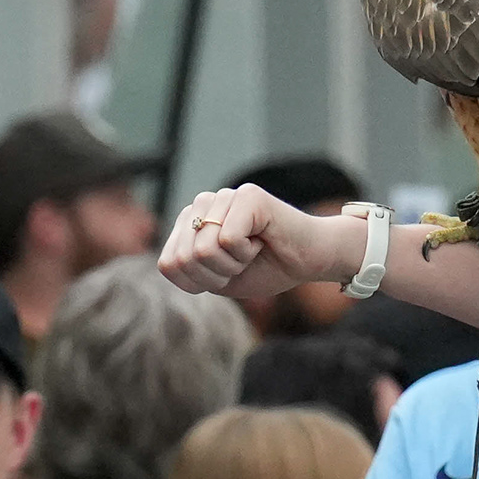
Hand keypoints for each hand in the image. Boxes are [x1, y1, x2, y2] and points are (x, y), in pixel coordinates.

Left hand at [161, 185, 357, 302]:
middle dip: (215, 275)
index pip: (168, 264)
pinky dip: (247, 253)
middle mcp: (203, 204)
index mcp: (189, 222)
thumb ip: (188, 270)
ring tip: (251, 250)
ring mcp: (224, 196)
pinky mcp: (247, 196)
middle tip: (241, 263)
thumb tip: (172, 260)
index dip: (198, 283)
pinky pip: (228, 240)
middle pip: (183, 259)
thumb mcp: (217, 279)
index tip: (225, 274)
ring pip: (204, 250)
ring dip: (232, 264)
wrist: (309, 261)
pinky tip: (262, 240)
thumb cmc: (265, 268)